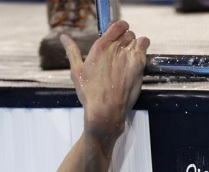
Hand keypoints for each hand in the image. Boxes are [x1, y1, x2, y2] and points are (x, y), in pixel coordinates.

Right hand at [61, 20, 149, 142]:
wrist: (105, 110)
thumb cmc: (90, 94)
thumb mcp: (76, 71)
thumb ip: (71, 51)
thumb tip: (63, 37)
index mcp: (99, 48)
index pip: (116, 25)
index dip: (118, 28)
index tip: (116, 34)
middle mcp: (114, 48)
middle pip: (126, 32)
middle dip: (124, 39)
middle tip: (119, 53)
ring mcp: (128, 55)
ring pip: (135, 38)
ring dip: (133, 44)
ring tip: (127, 58)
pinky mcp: (138, 63)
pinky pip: (145, 44)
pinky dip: (142, 47)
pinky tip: (136, 58)